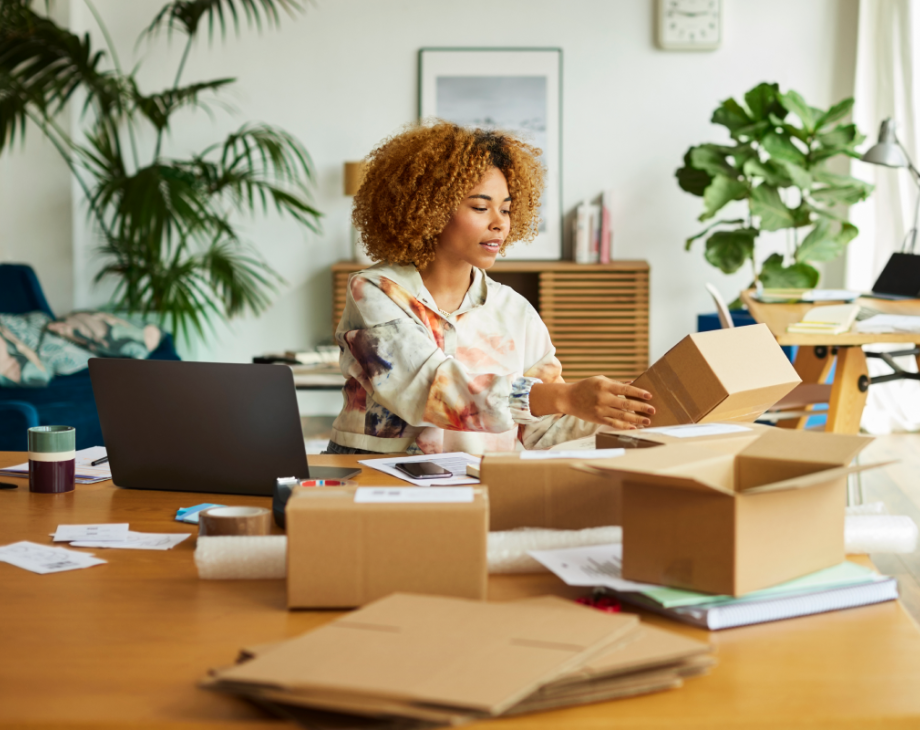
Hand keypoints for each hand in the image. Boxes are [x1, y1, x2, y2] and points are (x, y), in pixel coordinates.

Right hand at [531, 377, 653, 429]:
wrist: (568, 398)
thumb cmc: (586, 387)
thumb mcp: (600, 380)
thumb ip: (616, 383)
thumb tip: (634, 384)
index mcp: (604, 385)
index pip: (625, 389)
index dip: (638, 392)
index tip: (649, 395)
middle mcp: (603, 398)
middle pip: (626, 404)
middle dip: (641, 407)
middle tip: (653, 410)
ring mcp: (600, 409)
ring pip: (621, 416)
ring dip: (636, 419)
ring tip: (647, 421)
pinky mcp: (598, 419)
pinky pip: (613, 424)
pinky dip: (624, 426)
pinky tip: (634, 427)